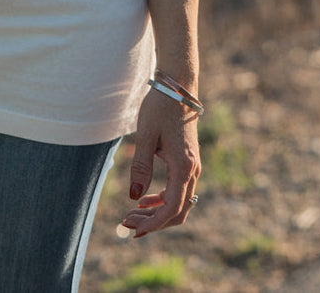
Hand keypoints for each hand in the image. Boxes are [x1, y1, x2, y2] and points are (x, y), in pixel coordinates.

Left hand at [121, 87, 200, 237]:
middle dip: (153, 222)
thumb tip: (134, 198)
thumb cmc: (160, 107)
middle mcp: (192, 171)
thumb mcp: (146, 135)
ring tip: (132, 215)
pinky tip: (144, 201)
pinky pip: (178, 191)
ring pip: (179, 203)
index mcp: (184, 166)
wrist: (177, 88)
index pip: (171, 207)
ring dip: (156, 213)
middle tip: (127, 225)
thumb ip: (141, 167)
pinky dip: (162, 201)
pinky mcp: (188, 163)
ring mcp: (193, 168)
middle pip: (177, 211)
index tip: (134, 230)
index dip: (153, 223)